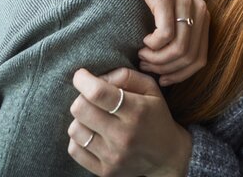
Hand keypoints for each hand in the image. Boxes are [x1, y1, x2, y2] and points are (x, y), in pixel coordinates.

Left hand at [68, 68, 191, 176]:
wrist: (167, 156)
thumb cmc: (155, 115)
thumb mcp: (150, 88)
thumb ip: (125, 75)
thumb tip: (98, 78)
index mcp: (136, 111)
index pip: (98, 93)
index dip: (83, 80)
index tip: (81, 76)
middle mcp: (124, 136)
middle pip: (80, 109)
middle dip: (81, 97)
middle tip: (90, 98)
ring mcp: (113, 157)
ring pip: (75, 129)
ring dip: (80, 119)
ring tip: (93, 118)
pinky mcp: (105, 172)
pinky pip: (75, 149)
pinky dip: (79, 139)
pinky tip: (92, 133)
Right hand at [92, 0, 208, 85]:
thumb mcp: (167, 8)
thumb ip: (176, 30)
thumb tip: (172, 64)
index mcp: (202, 13)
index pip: (201, 59)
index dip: (181, 76)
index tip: (162, 79)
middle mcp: (197, 8)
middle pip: (190, 58)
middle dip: (167, 70)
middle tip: (147, 66)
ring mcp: (183, 2)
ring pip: (179, 50)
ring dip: (158, 61)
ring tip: (142, 56)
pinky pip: (166, 35)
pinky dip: (154, 46)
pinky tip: (143, 42)